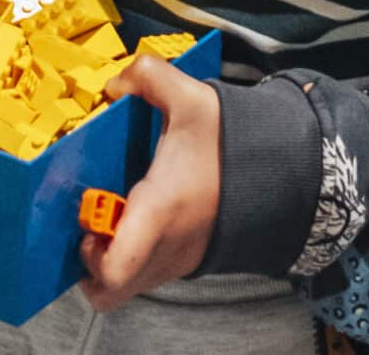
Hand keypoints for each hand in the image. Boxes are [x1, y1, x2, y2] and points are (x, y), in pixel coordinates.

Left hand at [77, 55, 220, 310]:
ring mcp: (178, 261)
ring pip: (129, 287)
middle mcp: (166, 249)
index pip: (113, 269)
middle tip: (90, 226)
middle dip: (88, 265)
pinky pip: (149, 275)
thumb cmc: (234, 143)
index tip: (85, 226)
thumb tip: (114, 84)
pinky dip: (133, 257)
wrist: (283, 172)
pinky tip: (134, 217)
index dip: (86, 257)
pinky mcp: (188, 261)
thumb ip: (148, 76)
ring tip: (111, 218)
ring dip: (111, 260)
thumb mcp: (191, 98)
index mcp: (158, 212)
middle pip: (110, 293)